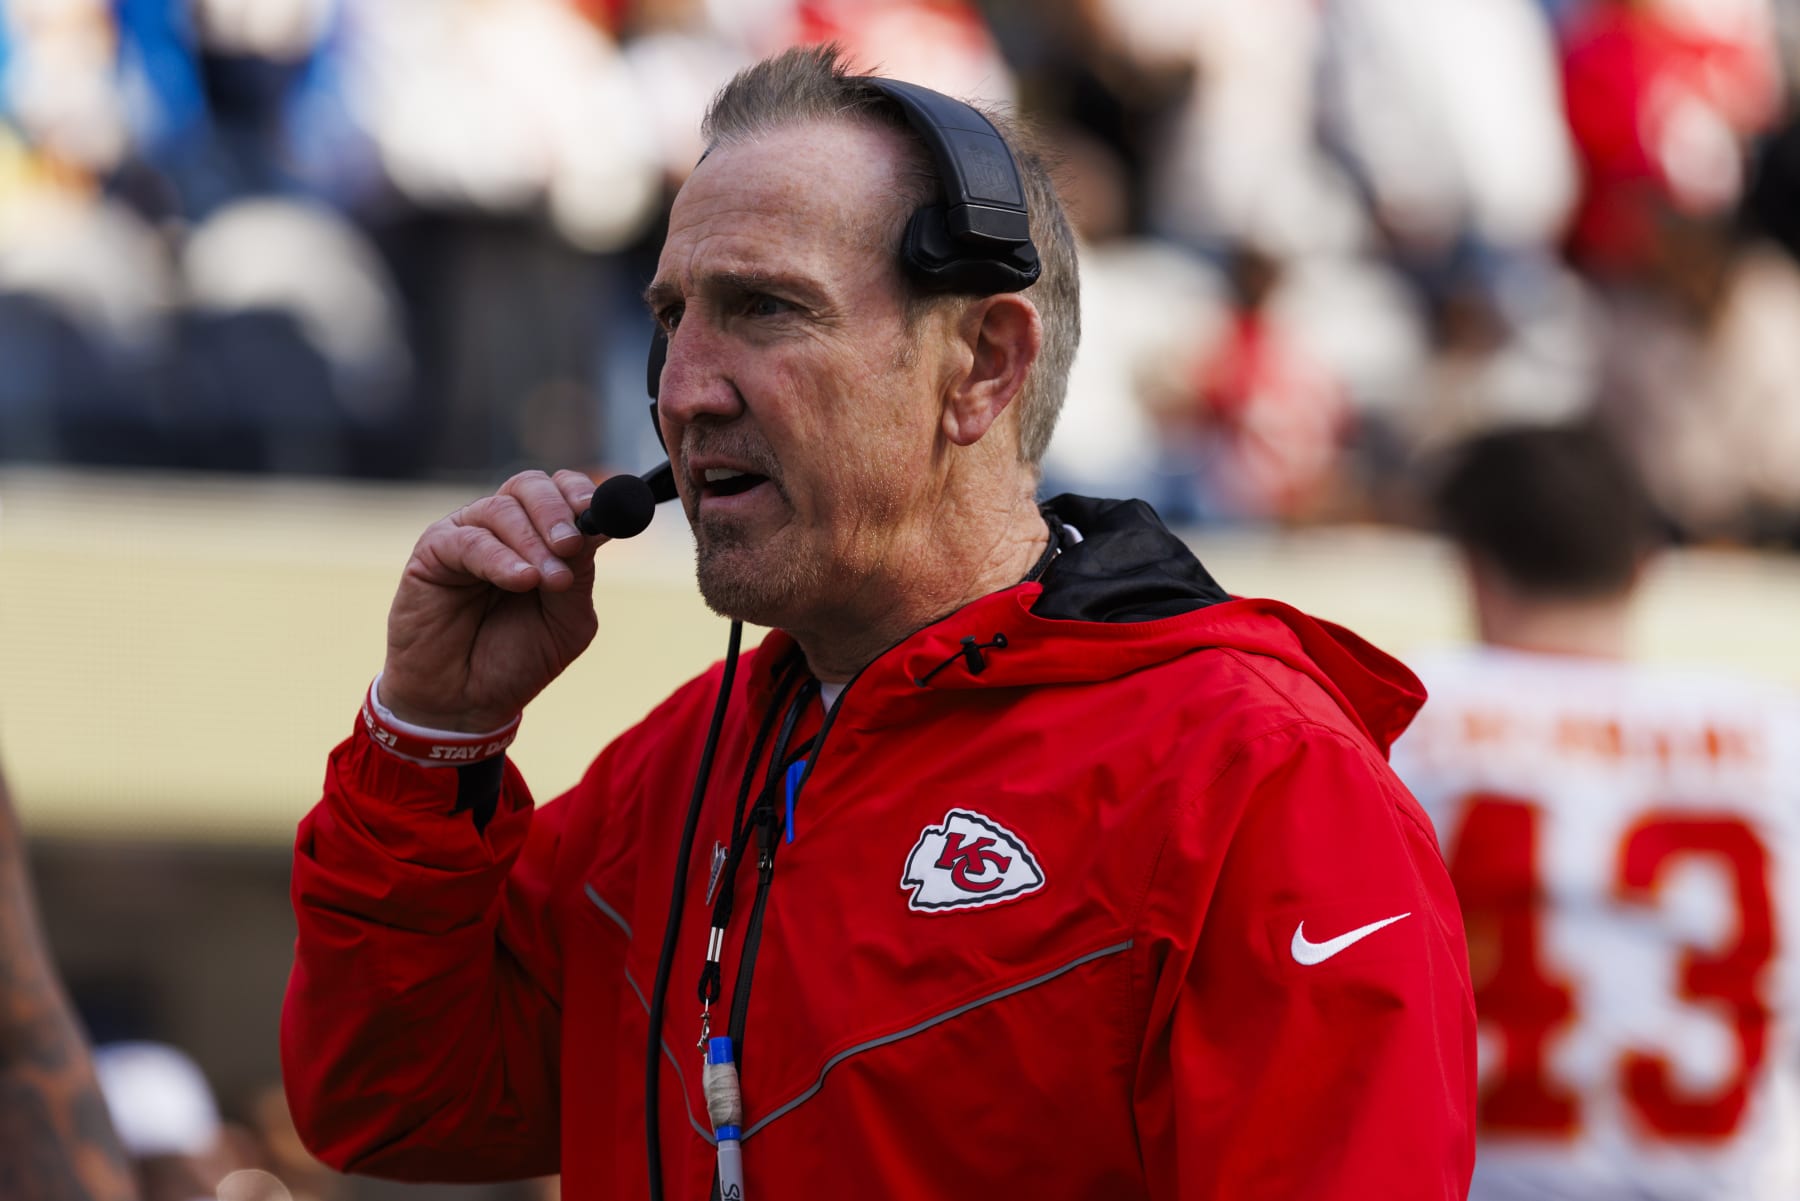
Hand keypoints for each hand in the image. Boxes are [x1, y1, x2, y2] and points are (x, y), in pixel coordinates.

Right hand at [380, 470, 604, 730]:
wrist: (464, 702)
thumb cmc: (516, 659)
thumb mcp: (566, 620)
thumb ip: (580, 575)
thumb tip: (593, 530)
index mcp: (540, 537)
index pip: (562, 490)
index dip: (582, 494)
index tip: (601, 513)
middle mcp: (503, 528)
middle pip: (530, 486)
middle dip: (558, 511)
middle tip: (572, 545)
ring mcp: (467, 535)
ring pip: (502, 508)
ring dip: (533, 542)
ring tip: (549, 581)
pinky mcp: (433, 552)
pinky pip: (469, 540)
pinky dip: (501, 558)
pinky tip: (520, 581)